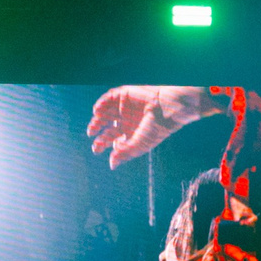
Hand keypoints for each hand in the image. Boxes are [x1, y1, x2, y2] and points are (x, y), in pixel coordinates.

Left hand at [87, 86, 224, 168]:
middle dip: (100, 137)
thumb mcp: (140, 144)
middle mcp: (128, 121)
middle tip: (95, 144)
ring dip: (97, 121)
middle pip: (109, 129)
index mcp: (133, 133)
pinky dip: (102, 103)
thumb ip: (125, 153)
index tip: (99, 149)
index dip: (105, 144)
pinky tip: (97, 111)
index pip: (115, 140)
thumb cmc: (157, 128)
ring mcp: (126, 107)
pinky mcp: (126, 95)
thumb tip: (112, 165)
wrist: (168, 107)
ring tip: (92, 129)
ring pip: (107, 114)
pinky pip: (110, 98)